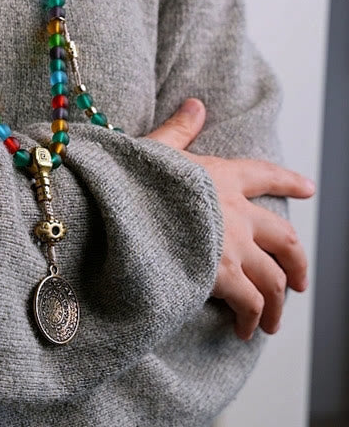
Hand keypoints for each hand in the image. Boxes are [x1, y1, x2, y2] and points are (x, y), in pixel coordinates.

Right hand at [145, 98, 314, 340]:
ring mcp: (234, 246)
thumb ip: (179, 130)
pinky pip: (250, 302)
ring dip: (277, 301)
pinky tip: (245, 329)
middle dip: (297, 262)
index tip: (308, 187)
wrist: (125, 209)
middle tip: (299, 280)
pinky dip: (252, 318)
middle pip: (285, 239)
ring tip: (272, 319)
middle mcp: (236, 212)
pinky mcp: (223, 275)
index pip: (264, 176)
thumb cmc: (134, 178)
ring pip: (274, 278)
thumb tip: (196, 105)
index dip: (287, 181)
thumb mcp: (156, 148)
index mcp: (221, 177)